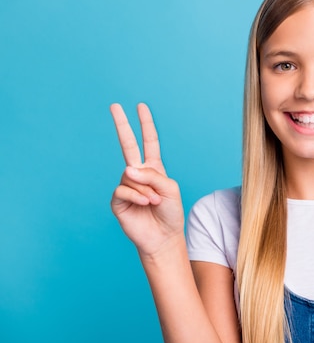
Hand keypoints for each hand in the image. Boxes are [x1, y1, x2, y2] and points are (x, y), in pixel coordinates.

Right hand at [110, 103, 183, 256]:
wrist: (163, 237)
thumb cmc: (170, 213)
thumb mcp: (169, 189)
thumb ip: (152, 175)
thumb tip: (127, 169)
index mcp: (153, 168)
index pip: (149, 141)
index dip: (146, 124)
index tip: (141, 106)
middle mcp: (138, 174)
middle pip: (128, 145)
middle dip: (122, 125)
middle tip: (114, 105)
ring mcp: (126, 186)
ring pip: (132, 177)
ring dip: (146, 190)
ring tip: (155, 202)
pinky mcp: (118, 200)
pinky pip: (124, 190)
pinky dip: (137, 197)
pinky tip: (145, 204)